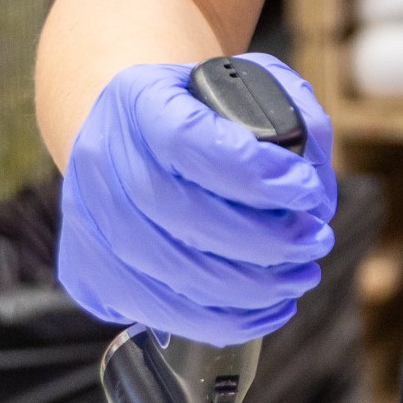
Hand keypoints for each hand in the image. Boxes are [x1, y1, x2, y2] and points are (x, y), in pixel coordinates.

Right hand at [58, 58, 335, 344]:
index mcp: (137, 99)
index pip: (185, 139)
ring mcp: (87, 221)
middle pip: (180, 215)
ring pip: (172, 273)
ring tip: (301, 274)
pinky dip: (227, 318)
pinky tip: (271, 306)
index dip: (252, 173)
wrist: (128, 134)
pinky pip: (162, 311)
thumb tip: (315, 181)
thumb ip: (294, 113)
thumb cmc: (199, 112)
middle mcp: (100, 159)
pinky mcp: (89, 272)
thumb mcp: (248, 83)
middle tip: (314, 240)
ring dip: (253, 285)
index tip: (305, 189)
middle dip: (264, 239)